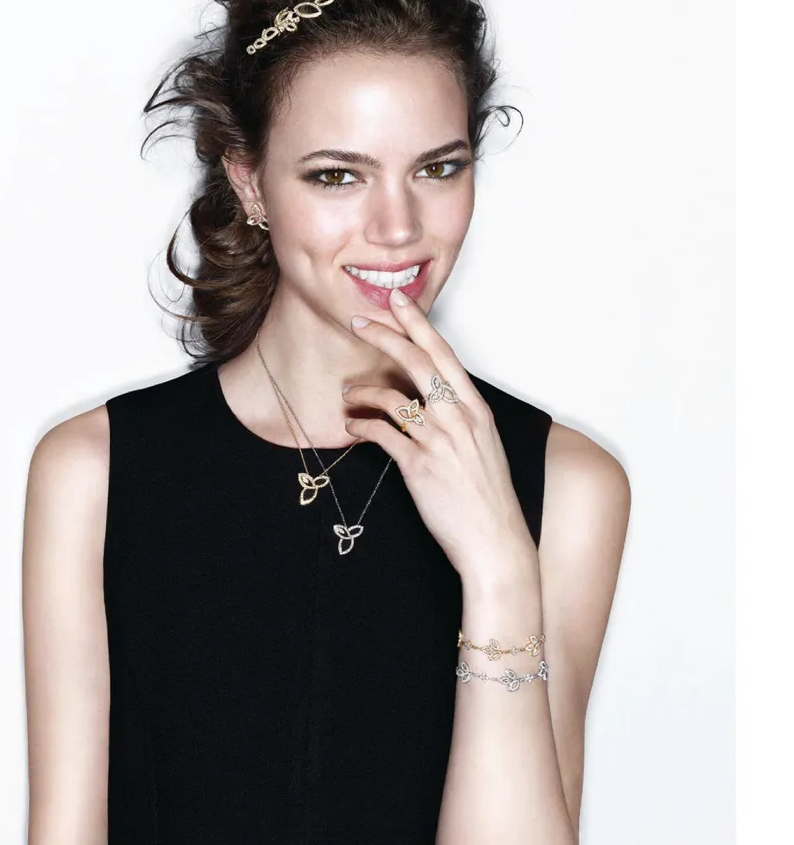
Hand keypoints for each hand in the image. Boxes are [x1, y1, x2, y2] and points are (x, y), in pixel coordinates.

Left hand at [343, 289, 538, 593]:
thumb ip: (459, 422)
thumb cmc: (487, 500)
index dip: (420, 325)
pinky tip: (352, 427)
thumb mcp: (482, 449)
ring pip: (392, 396)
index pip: (444, 354)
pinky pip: (381, 433)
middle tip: (358, 321)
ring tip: (348, 393)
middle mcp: (459, 418)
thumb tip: (431, 405)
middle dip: (385, 335)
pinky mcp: (419, 465)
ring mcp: (439, 440)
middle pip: (417, 361)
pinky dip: (361, 426)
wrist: (495, 542)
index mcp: (476, 410)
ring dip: (364, 390)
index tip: (399, 302)